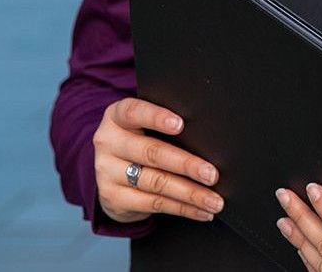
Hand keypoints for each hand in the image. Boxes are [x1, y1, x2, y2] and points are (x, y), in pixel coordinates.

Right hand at [92, 96, 223, 223]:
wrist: (109, 170)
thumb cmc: (139, 138)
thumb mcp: (141, 124)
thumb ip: (163, 124)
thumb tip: (205, 136)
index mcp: (116, 116)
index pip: (134, 111)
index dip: (157, 117)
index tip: (181, 124)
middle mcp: (108, 142)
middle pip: (151, 153)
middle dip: (186, 165)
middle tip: (212, 174)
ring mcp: (107, 173)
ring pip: (156, 183)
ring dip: (190, 194)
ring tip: (214, 200)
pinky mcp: (113, 199)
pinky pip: (153, 204)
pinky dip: (182, 208)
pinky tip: (200, 211)